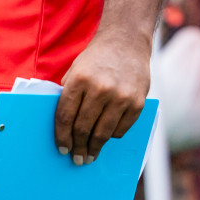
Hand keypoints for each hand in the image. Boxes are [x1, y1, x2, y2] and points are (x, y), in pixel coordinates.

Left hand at [54, 29, 150, 164]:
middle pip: (83, 128)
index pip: (65, 116)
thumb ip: (69, 94)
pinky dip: (112, 136)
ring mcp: (120, 97)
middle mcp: (100, 88)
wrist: (127, 41)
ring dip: (94, 148)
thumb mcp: (75, 70)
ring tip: (90, 155)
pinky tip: (106, 138)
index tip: (62, 148)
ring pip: (103, 133)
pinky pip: (121, 129)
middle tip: (77, 158)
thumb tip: (63, 126)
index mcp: (79, 79)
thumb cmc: (96, 58)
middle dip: (78, 147)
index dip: (61, 136)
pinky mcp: (137, 103)